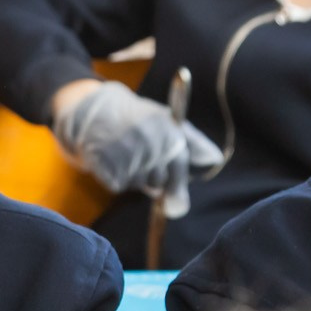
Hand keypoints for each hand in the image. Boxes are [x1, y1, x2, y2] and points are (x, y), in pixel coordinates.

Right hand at [51, 79, 221, 219]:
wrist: (94, 110)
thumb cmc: (137, 119)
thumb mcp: (167, 121)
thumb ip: (192, 141)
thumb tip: (216, 159)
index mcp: (165, 128)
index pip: (178, 165)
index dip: (177, 184)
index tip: (175, 201)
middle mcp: (147, 139)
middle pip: (160, 182)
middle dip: (154, 179)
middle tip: (143, 162)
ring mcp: (125, 151)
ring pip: (140, 184)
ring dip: (135, 178)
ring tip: (127, 155)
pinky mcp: (104, 162)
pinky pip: (119, 185)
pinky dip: (116, 178)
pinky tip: (113, 160)